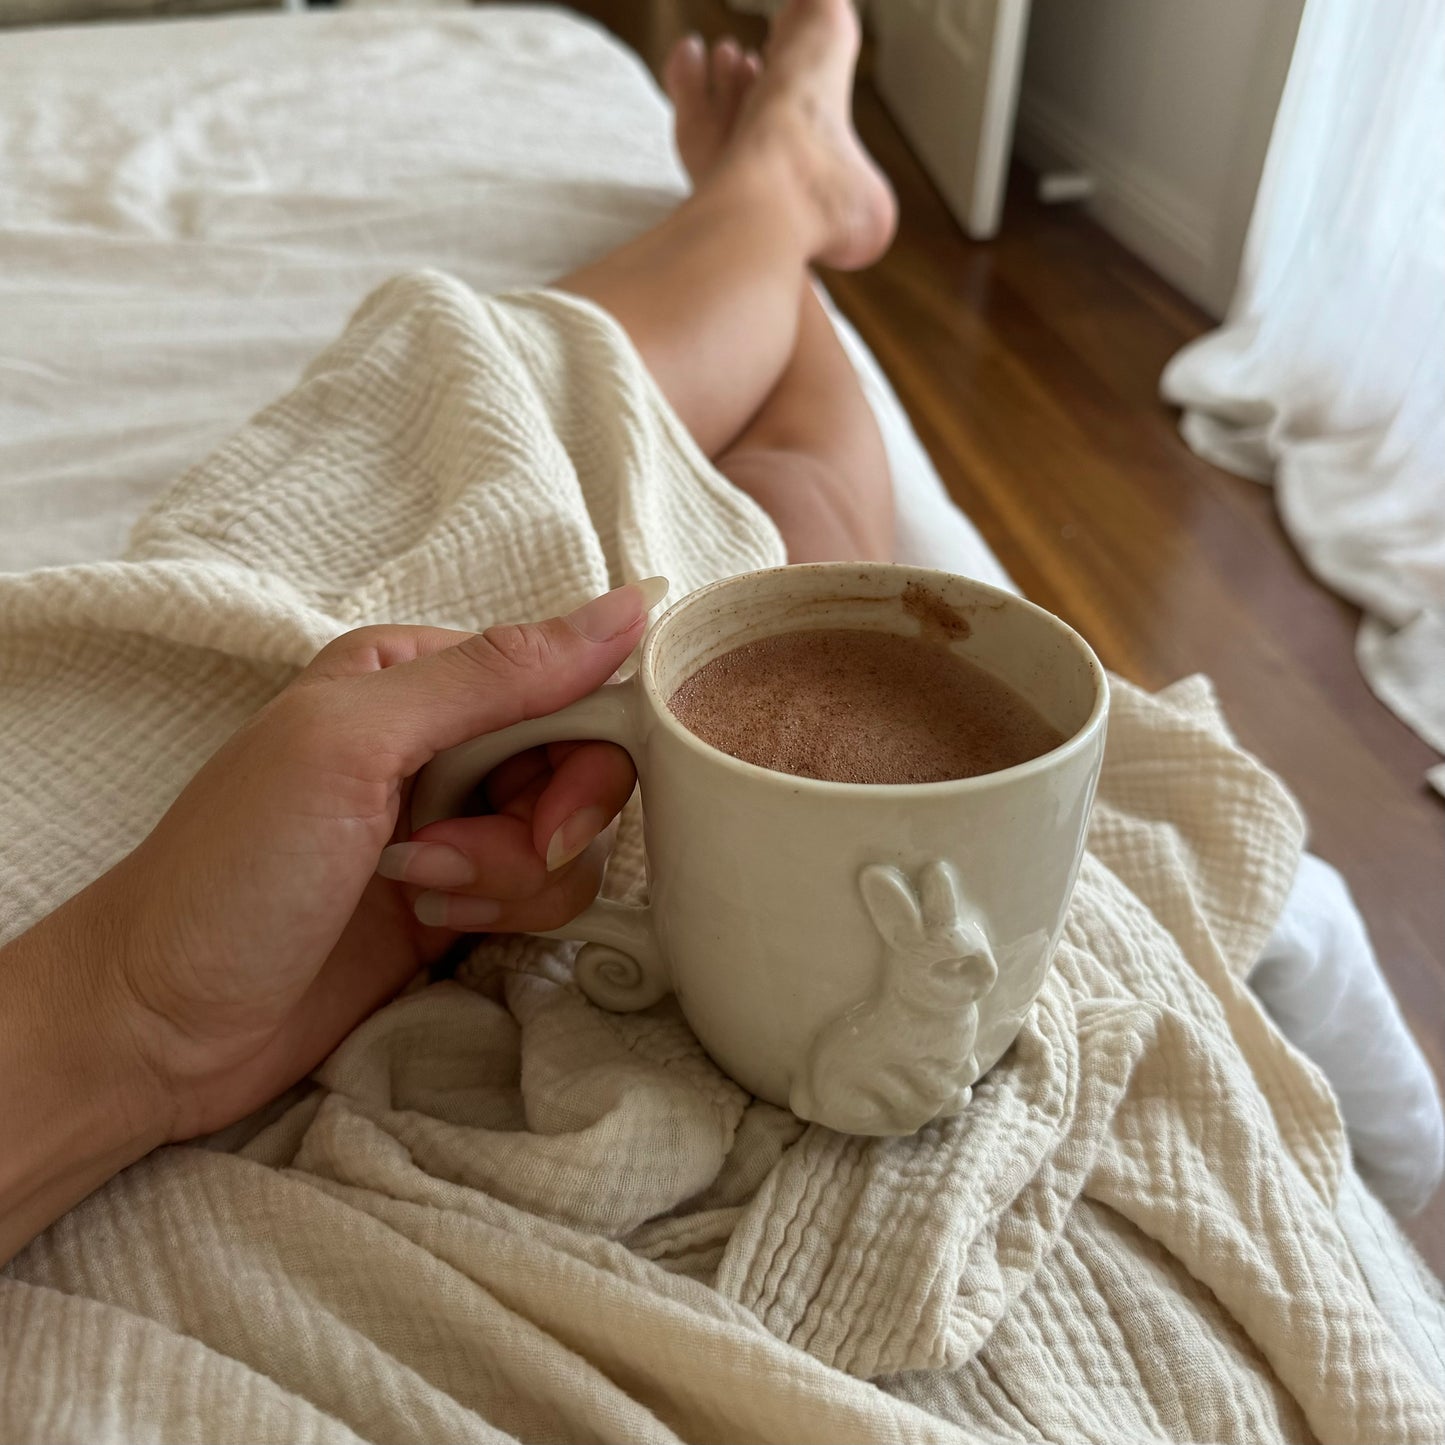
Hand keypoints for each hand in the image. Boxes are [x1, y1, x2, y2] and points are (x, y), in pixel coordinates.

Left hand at [0, 579, 661, 1259]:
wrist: (159, 1023)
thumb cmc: (232, 870)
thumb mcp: (354, 744)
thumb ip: (493, 676)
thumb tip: (628, 608)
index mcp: (416, 673)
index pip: (567, 681)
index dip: (585, 749)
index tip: (553, 814)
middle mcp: (444, 739)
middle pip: (581, 764)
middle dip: (540, 826)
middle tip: (455, 858)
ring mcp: (454, 822)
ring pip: (570, 838)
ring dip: (510, 877)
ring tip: (418, 892)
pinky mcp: (461, 896)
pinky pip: (545, 892)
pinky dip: (503, 913)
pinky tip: (429, 923)